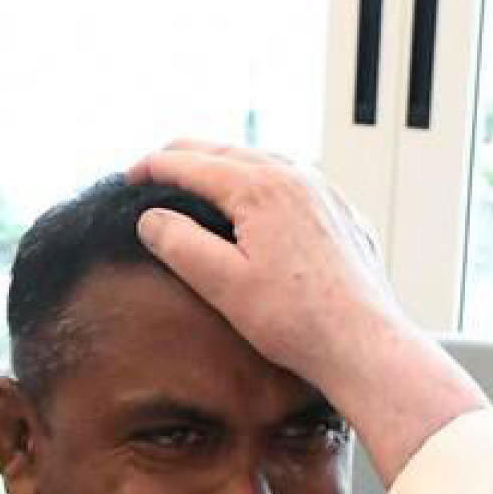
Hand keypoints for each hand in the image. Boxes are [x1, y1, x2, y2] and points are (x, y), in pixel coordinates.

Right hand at [129, 143, 485, 481]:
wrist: (364, 343)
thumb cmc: (296, 319)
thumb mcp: (222, 283)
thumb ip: (179, 243)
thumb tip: (151, 218)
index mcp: (258, 188)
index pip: (190, 163)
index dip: (152, 167)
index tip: (128, 177)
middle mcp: (295, 176)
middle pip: (226, 150)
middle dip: (185, 157)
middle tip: (154, 170)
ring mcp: (324, 192)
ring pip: (263, 160)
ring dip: (226, 163)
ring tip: (200, 179)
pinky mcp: (343, 214)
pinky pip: (295, 181)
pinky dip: (264, 181)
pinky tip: (258, 201)